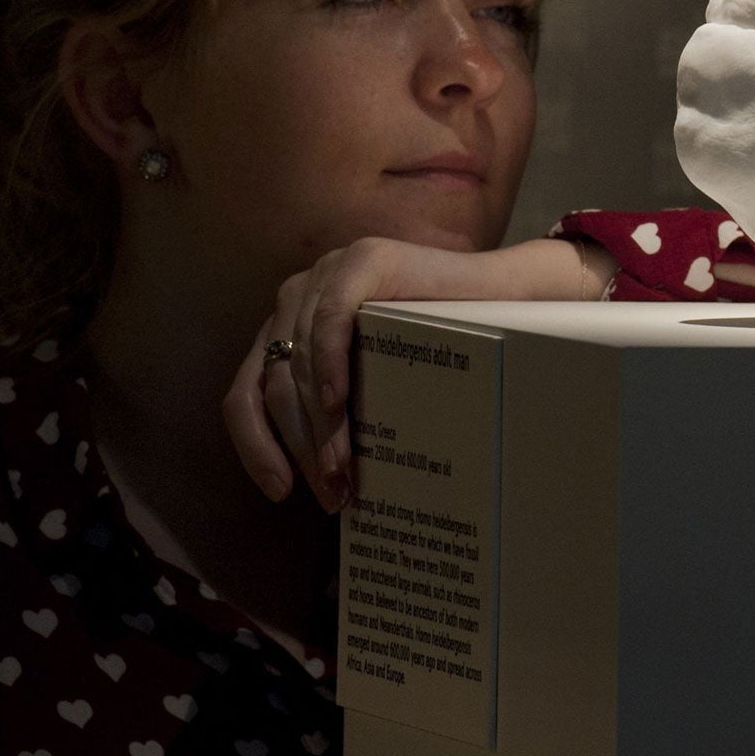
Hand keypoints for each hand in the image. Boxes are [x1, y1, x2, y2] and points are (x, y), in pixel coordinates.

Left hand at [221, 235, 613, 512]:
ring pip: (299, 361)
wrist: (507, 300)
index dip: (255, 445)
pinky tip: (337, 405)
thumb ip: (338, 410)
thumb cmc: (442, 351)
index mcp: (290, 329)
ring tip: (344, 471)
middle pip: (273, 383)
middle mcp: (297, 296)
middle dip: (302, 446)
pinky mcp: (361, 261)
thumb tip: (320, 486)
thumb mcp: (374, 384)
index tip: (279, 492)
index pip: (247, 390)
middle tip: (333, 495)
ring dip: (320, 424)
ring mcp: (326, 272)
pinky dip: (328, 367)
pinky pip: (330, 322)